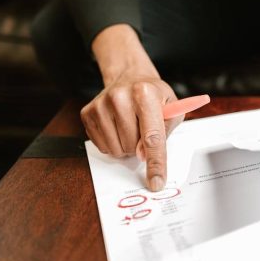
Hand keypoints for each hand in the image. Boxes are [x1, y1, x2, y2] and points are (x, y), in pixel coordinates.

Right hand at [81, 24, 182, 190]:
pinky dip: (114, 143)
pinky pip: (103, 147)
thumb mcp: (172, 109)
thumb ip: (164, 133)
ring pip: (117, 150)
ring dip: (127, 146)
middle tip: (143, 128)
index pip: (152, 137)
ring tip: (131, 126)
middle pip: (133, 147)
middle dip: (141, 146)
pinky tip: (118, 126)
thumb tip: (143, 155)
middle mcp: (120, 97)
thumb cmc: (154, 96)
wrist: (130, 77)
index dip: (156, 163)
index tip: (156, 182)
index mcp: (145, 93)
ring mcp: (100, 105)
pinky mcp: (87, 113)